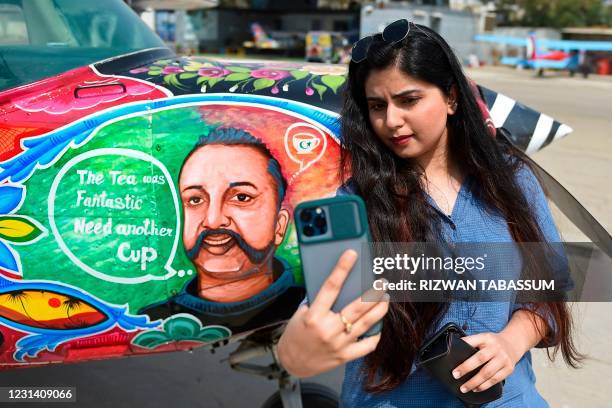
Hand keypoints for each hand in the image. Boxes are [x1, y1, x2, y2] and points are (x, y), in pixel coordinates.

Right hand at [276, 249, 388, 377]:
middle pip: (357, 307)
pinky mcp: (345, 356)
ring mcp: (338, 344)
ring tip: (385, 298)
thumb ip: (317, 301)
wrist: (291, 363)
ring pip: (366, 323)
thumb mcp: (300, 313)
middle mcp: (328, 330)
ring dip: (379, 308)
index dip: (342, 268)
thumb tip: (337, 284)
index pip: (330, 287)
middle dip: (373, 292)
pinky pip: (367, 345)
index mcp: (313, 316)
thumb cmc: (295, 334)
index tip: (351, 255)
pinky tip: (378, 324)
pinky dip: (375, 334)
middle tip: (382, 282)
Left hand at [452, 332, 521, 392]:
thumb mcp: (482, 337)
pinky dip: (485, 386)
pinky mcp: (509, 369)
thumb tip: (453, 350)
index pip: (472, 342)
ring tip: (464, 388)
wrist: (513, 344)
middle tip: (455, 375)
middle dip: (466, 368)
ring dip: (475, 382)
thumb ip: (471, 342)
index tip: (454, 358)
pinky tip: (476, 388)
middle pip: (480, 359)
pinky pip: (495, 379)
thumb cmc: (493, 342)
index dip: (461, 349)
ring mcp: (503, 359)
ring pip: (488, 372)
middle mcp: (496, 348)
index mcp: (486, 338)